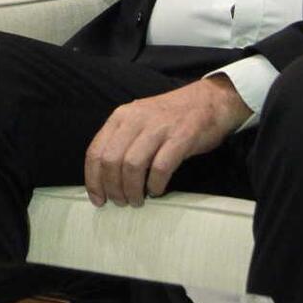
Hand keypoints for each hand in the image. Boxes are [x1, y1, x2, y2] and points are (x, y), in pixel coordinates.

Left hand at [83, 75, 250, 206]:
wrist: (210, 100)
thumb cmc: (171, 117)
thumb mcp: (138, 121)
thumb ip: (122, 141)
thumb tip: (105, 178)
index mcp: (121, 117)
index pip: (96, 151)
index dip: (93, 180)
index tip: (97, 199)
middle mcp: (135, 120)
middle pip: (111, 161)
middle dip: (113, 188)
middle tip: (121, 203)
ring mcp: (159, 127)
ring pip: (132, 165)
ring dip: (132, 189)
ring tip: (137, 200)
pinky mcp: (182, 137)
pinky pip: (161, 167)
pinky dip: (155, 184)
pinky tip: (157, 191)